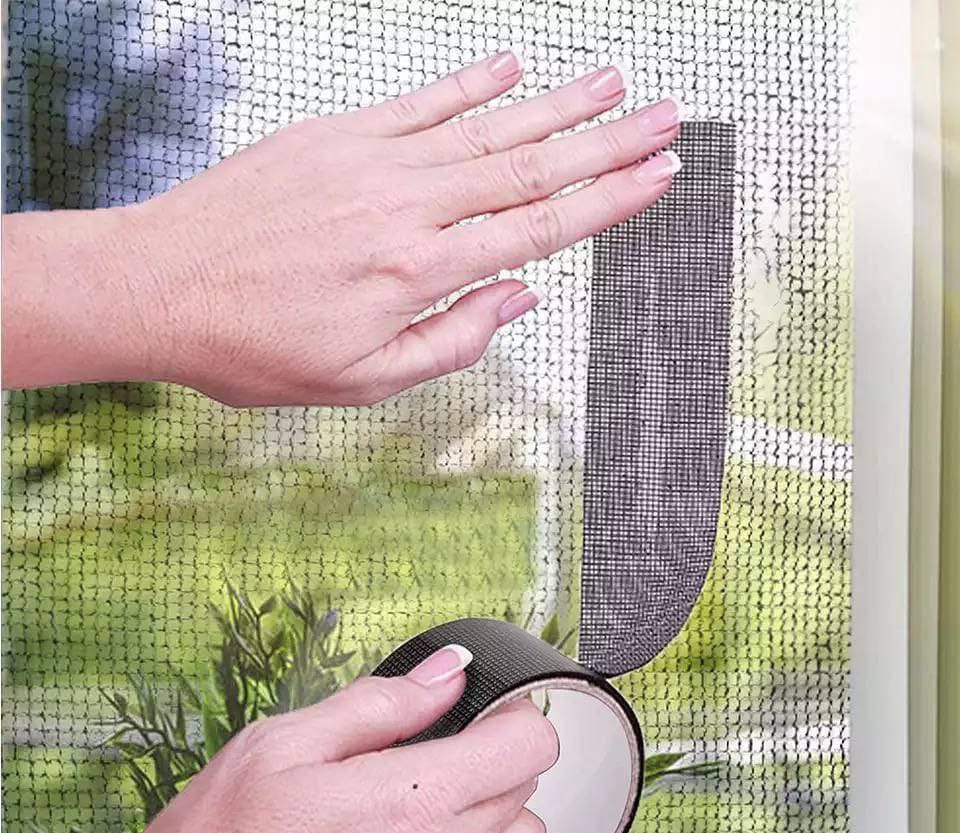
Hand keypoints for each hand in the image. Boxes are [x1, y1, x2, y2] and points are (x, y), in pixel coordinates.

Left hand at [2, 54, 679, 401]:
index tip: (659, 177)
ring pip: (485, 128)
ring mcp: (370, 161)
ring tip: (613, 85)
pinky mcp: (335, 136)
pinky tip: (511, 65)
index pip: (538, 229)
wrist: (158, 286)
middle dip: (607, 143)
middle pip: (528, 168)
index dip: (607, 202)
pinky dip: (469, 83)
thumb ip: (452, 340)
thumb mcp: (361, 381)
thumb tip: (519, 299)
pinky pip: (418, 102)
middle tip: (666, 116)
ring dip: (556, 104)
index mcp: (417, 273)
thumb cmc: (254, 346)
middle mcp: (405, 206)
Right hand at [85, 645, 558, 832]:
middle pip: (526, 791)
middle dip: (496, 753)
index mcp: (410, 802)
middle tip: (441, 743)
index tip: (483, 706)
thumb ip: (375, 705)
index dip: (514, 712)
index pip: (528, 746)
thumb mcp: (276, 748)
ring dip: (498, 811)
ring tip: (440, 797)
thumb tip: (445, 673)